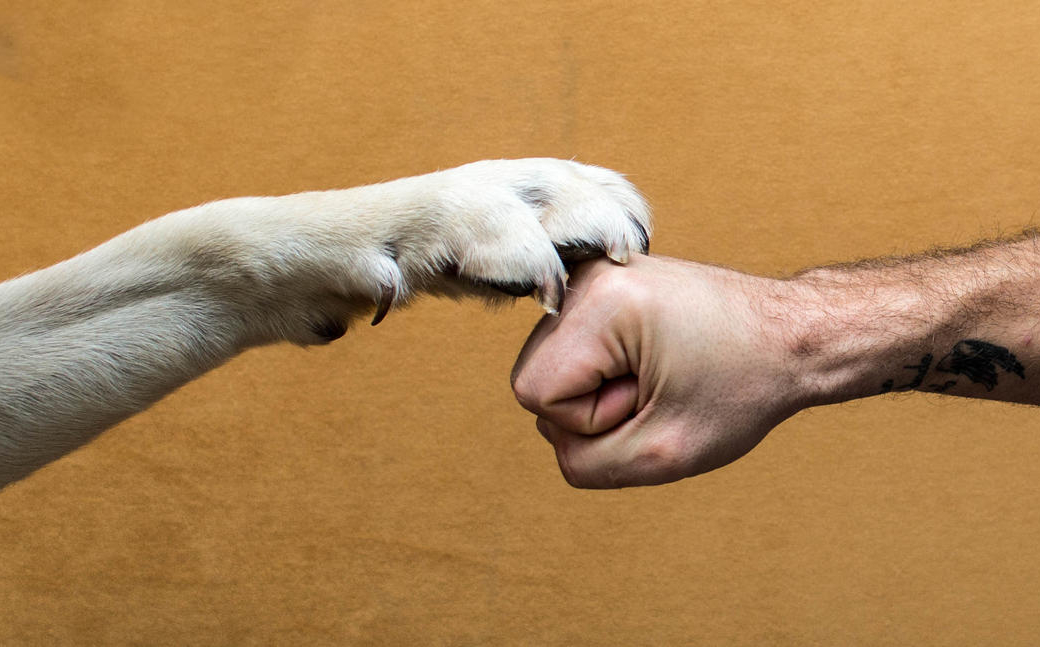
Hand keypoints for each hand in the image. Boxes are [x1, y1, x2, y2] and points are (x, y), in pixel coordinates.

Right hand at [511, 255, 806, 487]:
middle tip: (659, 389)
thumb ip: (584, 463)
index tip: (651, 399)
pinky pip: (571, 351)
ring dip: (600, 390)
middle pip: (535, 378)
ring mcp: (591, 274)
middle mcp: (585, 276)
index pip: (534, 394)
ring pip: (550, 367)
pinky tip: (651, 361)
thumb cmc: (743, 389)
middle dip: (593, 405)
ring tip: (659, 373)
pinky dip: (605, 371)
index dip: (592, 420)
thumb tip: (554, 433)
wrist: (794, 336)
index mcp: (600, 303)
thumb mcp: (662, 454)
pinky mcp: (603, 283)